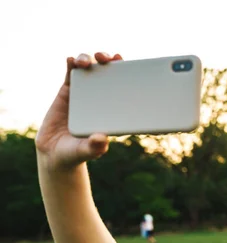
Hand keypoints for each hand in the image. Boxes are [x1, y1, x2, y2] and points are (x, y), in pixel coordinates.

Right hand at [35, 52, 122, 170]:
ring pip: (88, 70)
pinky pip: (70, 75)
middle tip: (106, 58)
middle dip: (107, 60)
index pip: (121, 87)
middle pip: (106, 72)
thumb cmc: (77, 152)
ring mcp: (84, 93)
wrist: (55, 153)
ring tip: (85, 62)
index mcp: (112, 109)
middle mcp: (100, 98)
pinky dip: (71, 65)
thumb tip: (101, 139)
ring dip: (87, 59)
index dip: (124, 73)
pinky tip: (70, 60)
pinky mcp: (67, 93)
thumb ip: (95, 146)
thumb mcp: (87, 151)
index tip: (124, 63)